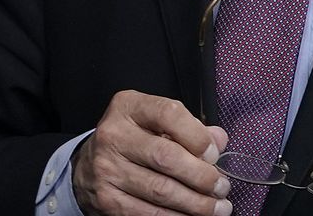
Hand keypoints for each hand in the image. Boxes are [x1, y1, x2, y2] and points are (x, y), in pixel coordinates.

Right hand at [71, 90, 231, 215]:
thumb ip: (188, 128)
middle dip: (202, 177)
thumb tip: (218, 140)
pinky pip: (150, 214)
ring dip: (197, 204)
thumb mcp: (155, 122)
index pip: (168, 114)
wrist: (90, 166)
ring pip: (162, 191)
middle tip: (222, 187)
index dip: (198, 137)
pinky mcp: (107, 199)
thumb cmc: (132, 140)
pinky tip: (192, 215)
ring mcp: (107, 168)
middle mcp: (113, 135)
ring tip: (216, 207)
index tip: (214, 155)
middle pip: (167, 157)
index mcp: (128, 107)